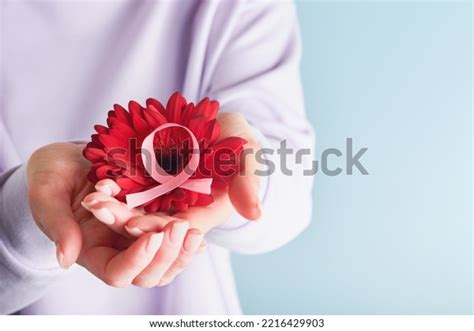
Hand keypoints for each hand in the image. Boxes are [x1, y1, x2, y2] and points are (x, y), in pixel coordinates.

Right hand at [27, 143, 204, 287]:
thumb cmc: (51, 175)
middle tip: (181, 229)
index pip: (118, 272)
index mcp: (92, 250)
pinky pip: (171, 237)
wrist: (69, 159)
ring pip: (165, 260)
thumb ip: (56, 224)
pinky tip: (198, 228)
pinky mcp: (150, 218)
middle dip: (167, 255)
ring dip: (182, 251)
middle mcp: (118, 248)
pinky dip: (185, 237)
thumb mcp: (47, 193)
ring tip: (195, 232)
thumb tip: (65, 259)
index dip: (137, 260)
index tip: (152, 235)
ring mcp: (136, 236)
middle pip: (148, 274)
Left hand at [82, 111, 262, 285]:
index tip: (136, 227)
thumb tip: (257, 214)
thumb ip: (248, 182)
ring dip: (113, 205)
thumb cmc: (236, 140)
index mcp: (206, 211)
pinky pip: (128, 183)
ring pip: (135, 205)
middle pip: (152, 221)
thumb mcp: (246, 156)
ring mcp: (162, 193)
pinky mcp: (148, 177)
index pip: (182, 227)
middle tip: (99, 212)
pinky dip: (113, 183)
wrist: (217, 121)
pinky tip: (94, 179)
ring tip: (91, 200)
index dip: (160, 229)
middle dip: (125, 219)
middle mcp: (180, 207)